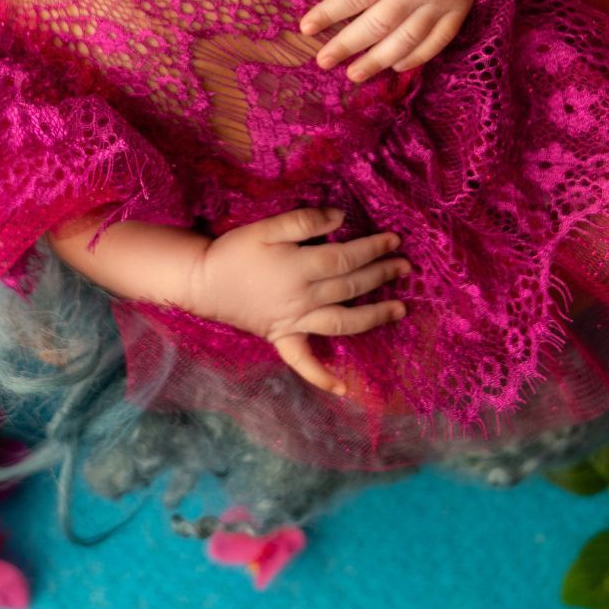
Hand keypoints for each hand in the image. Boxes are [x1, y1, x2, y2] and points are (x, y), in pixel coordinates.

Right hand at [190, 207, 409, 394]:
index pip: (347, 259)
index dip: (372, 249)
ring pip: (341, 323)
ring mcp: (293, 322)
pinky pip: (303, 362)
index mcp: (300, 269)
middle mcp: (303, 299)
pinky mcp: (281, 337)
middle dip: (381, 275)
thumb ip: (304, 221)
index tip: (393, 240)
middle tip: (406, 266)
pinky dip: (322, 377)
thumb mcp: (267, 227)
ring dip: (373, 317)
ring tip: (400, 310)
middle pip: (351, 287)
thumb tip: (340, 218)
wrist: (202, 282)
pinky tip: (343, 389)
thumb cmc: (235, 251)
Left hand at [299, 0, 487, 82]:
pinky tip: (395, 66)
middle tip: (323, 61)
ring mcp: (440, 1)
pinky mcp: (458, 9)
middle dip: (347, 45)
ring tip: (354, 74)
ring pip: (406, 39)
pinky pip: (438, 41)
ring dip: (378, 60)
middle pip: (378, 23)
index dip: (329, 13)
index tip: (306, 28)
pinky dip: (417, 57)